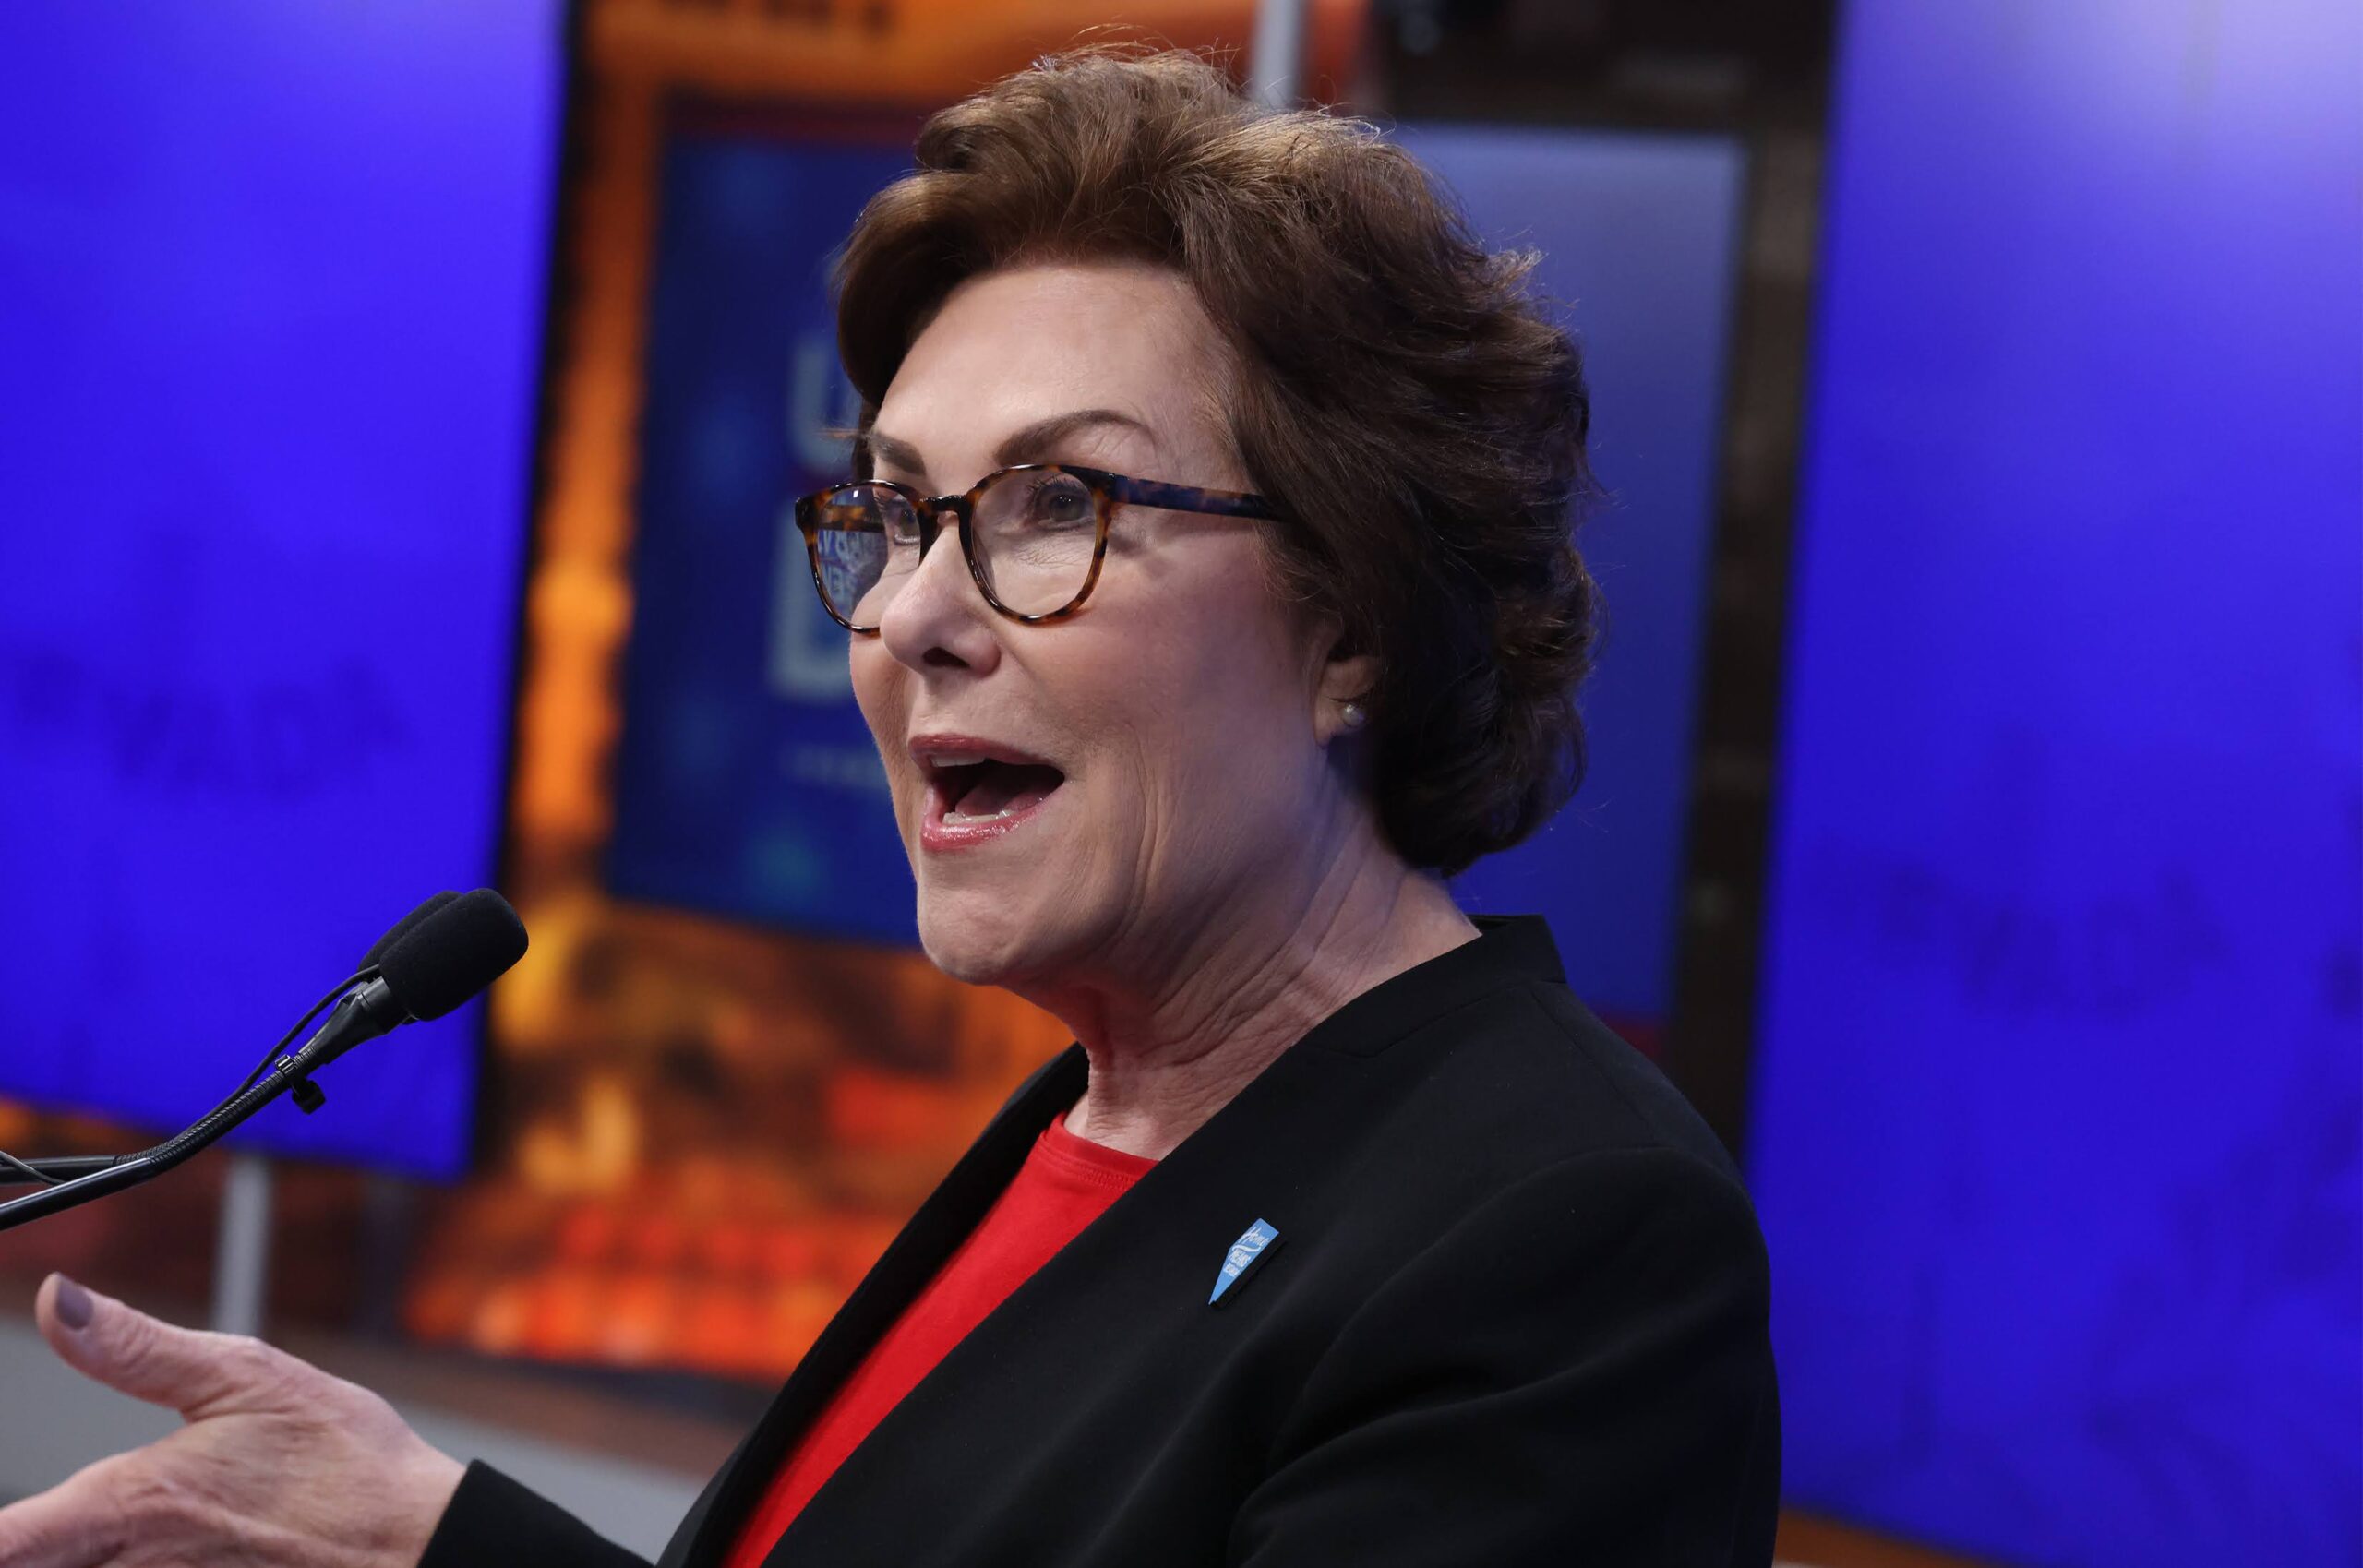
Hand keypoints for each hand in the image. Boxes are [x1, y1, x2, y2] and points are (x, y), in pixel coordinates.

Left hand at [0, 1273, 465, 1567]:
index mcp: (126, 1508)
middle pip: (33, 1565)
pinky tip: (170, 1541)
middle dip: (30, 1538)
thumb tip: (56, 1300)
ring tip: (110, 1520)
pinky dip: (126, 1562)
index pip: (6, 1543)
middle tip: (37, 1516)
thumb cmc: (341, 1464)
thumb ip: (136, 1347)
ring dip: (80, 1550)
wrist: (414, 1542)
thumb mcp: (246, 1378)